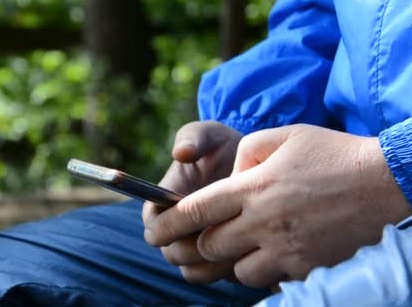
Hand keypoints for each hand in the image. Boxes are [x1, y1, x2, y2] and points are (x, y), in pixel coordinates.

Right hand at [142, 121, 241, 282]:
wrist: (258, 162)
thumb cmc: (224, 146)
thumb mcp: (209, 134)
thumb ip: (192, 138)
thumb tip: (180, 153)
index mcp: (165, 204)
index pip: (153, 226)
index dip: (165, 227)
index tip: (189, 215)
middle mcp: (180, 230)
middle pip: (172, 254)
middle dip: (190, 248)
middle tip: (217, 232)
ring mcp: (203, 247)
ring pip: (195, 272)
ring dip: (212, 263)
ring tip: (238, 241)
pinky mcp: (225, 259)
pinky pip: (221, 277)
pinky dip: (233, 268)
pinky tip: (252, 247)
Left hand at [145, 124, 411, 286]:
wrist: (388, 182)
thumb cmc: (334, 153)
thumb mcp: (283, 135)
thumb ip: (245, 152)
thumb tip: (230, 176)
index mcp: (252, 187)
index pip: (193, 212)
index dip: (167, 224)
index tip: (154, 231)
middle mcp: (263, 223)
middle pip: (210, 246)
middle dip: (200, 242)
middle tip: (204, 235)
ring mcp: (286, 250)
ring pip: (237, 271)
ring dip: (232, 260)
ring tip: (244, 244)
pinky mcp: (308, 269)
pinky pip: (271, 281)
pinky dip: (264, 270)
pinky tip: (275, 252)